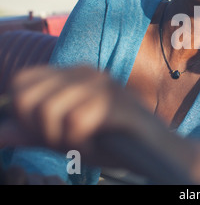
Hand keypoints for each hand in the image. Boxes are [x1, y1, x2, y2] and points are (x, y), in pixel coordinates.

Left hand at [0, 66, 194, 183]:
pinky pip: (77, 123)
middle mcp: (86, 72)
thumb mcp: (66, 137)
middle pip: (29, 98)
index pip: (22, 82)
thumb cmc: (111, 141)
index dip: (24, 113)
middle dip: (40, 130)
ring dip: (63, 140)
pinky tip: (99, 146)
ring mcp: (104, 85)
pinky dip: (83, 144)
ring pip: (50, 110)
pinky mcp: (118, 102)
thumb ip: (33, 133)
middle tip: (68, 141)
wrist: (155, 149)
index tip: (46, 131)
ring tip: (87, 144)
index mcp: (72, 74)